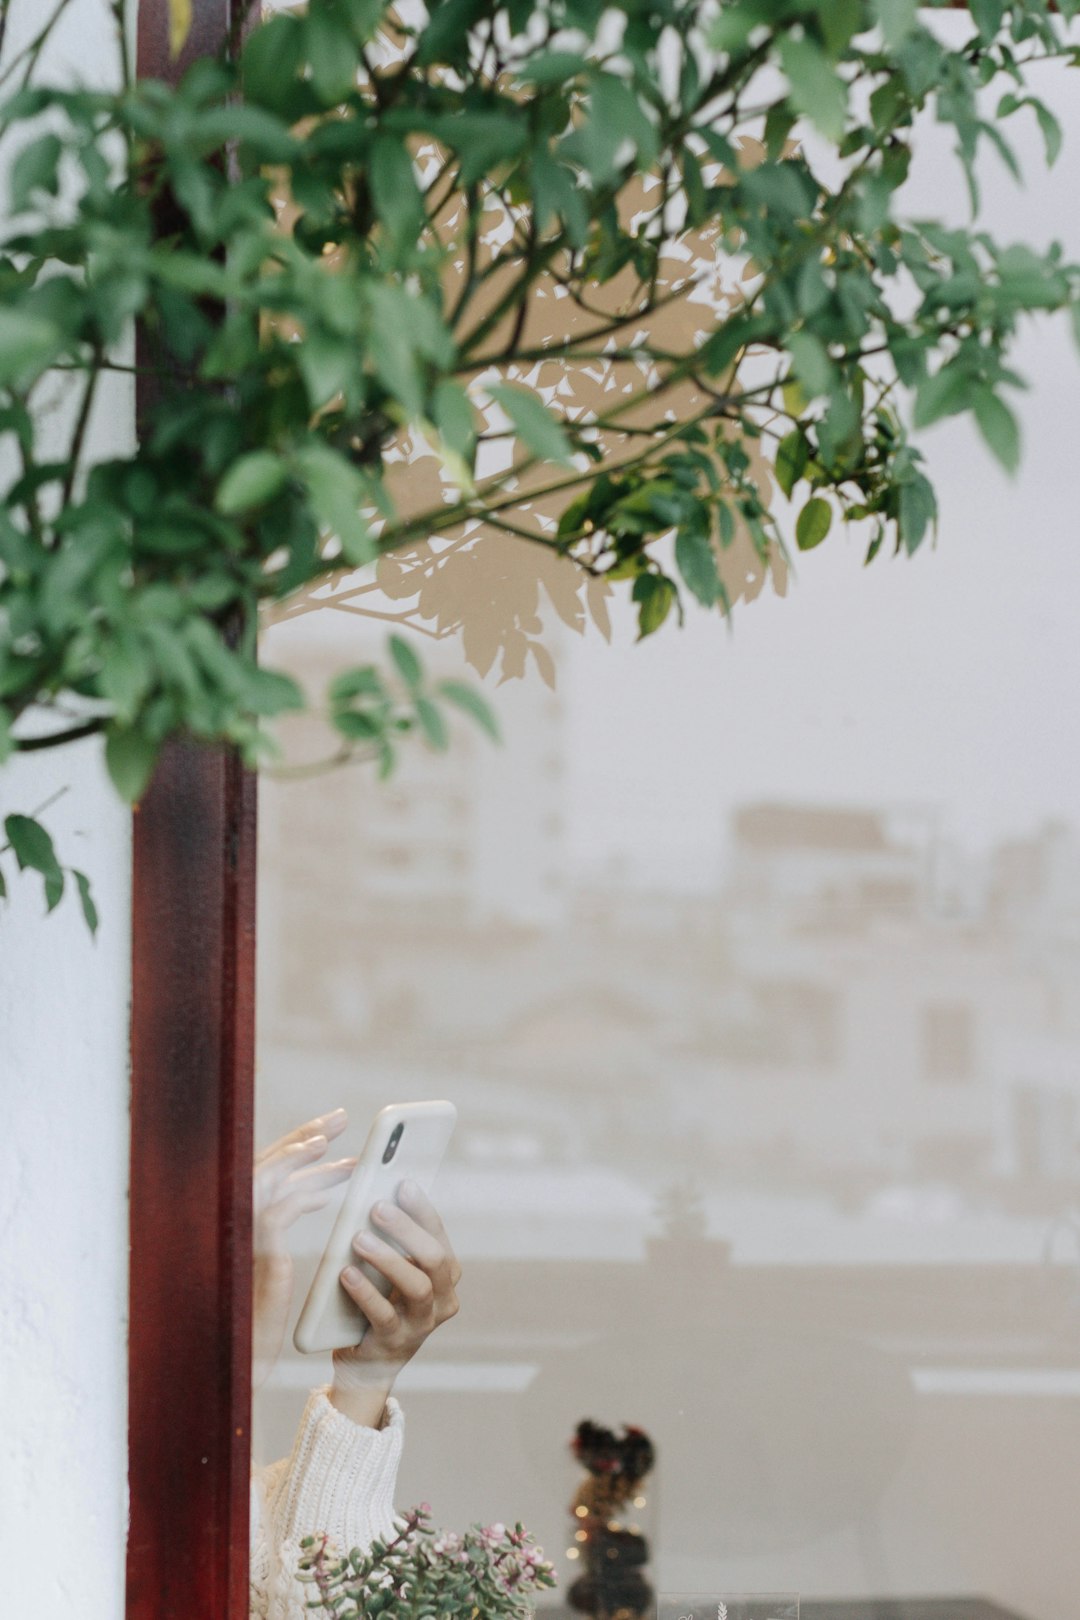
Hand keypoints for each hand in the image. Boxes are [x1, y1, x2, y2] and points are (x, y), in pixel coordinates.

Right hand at [253, 1108, 355, 1391]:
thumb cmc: (253, 1314)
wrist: (231, 1363)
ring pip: (269, 1179)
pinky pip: (278, 1212)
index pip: (265, 1168)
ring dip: (305, 1156)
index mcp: (232, 1218)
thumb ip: (285, 1219)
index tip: (325, 1130)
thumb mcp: (271, 1258)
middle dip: (304, 1137)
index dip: (293, 1145)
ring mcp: (234, 1235)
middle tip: (340, 1117)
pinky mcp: (250, 1255)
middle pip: (267, 1163)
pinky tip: (331, 1191)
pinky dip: (304, 1194)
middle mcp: (226, 1220)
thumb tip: (323, 1188)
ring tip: (336, 1140)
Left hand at [329, 1179, 461, 1426]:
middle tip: (376, 1207)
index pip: (439, 1235)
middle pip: (434, 1259)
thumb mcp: (390, 1269)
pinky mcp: (395, 1343)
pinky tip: (346, 1274)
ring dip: (387, 1259)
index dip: (421, 1209)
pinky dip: (365, 1292)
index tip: (402, 1183)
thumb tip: (376, 1194)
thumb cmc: (378, 1301)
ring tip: (358, 1239)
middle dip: (406, 1229)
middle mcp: (443, 1299)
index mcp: (445, 1274)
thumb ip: (391, 1241)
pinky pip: (384, 1315)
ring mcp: (422, 1325)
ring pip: (416, 1286)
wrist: (366, 1362)